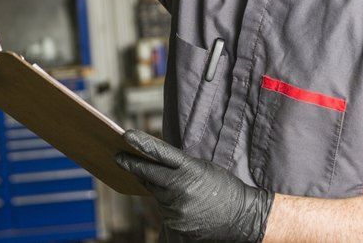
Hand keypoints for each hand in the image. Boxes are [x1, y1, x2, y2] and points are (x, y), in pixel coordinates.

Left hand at [117, 129, 273, 241]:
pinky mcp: (178, 227)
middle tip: (119, 157)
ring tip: (178, 188)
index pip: (160, 154)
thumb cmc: (224, 188)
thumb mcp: (202, 168)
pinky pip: (164, 212)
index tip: (125, 136)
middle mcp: (181, 190)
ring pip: (156, 196)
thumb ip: (178, 166)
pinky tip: (182, 204)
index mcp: (191, 170)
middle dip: (133, 166)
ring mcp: (178, 211)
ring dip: (159, 190)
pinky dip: (168, 206)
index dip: (142, 144)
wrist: (244, 217)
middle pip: (149, 176)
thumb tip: (151, 163)